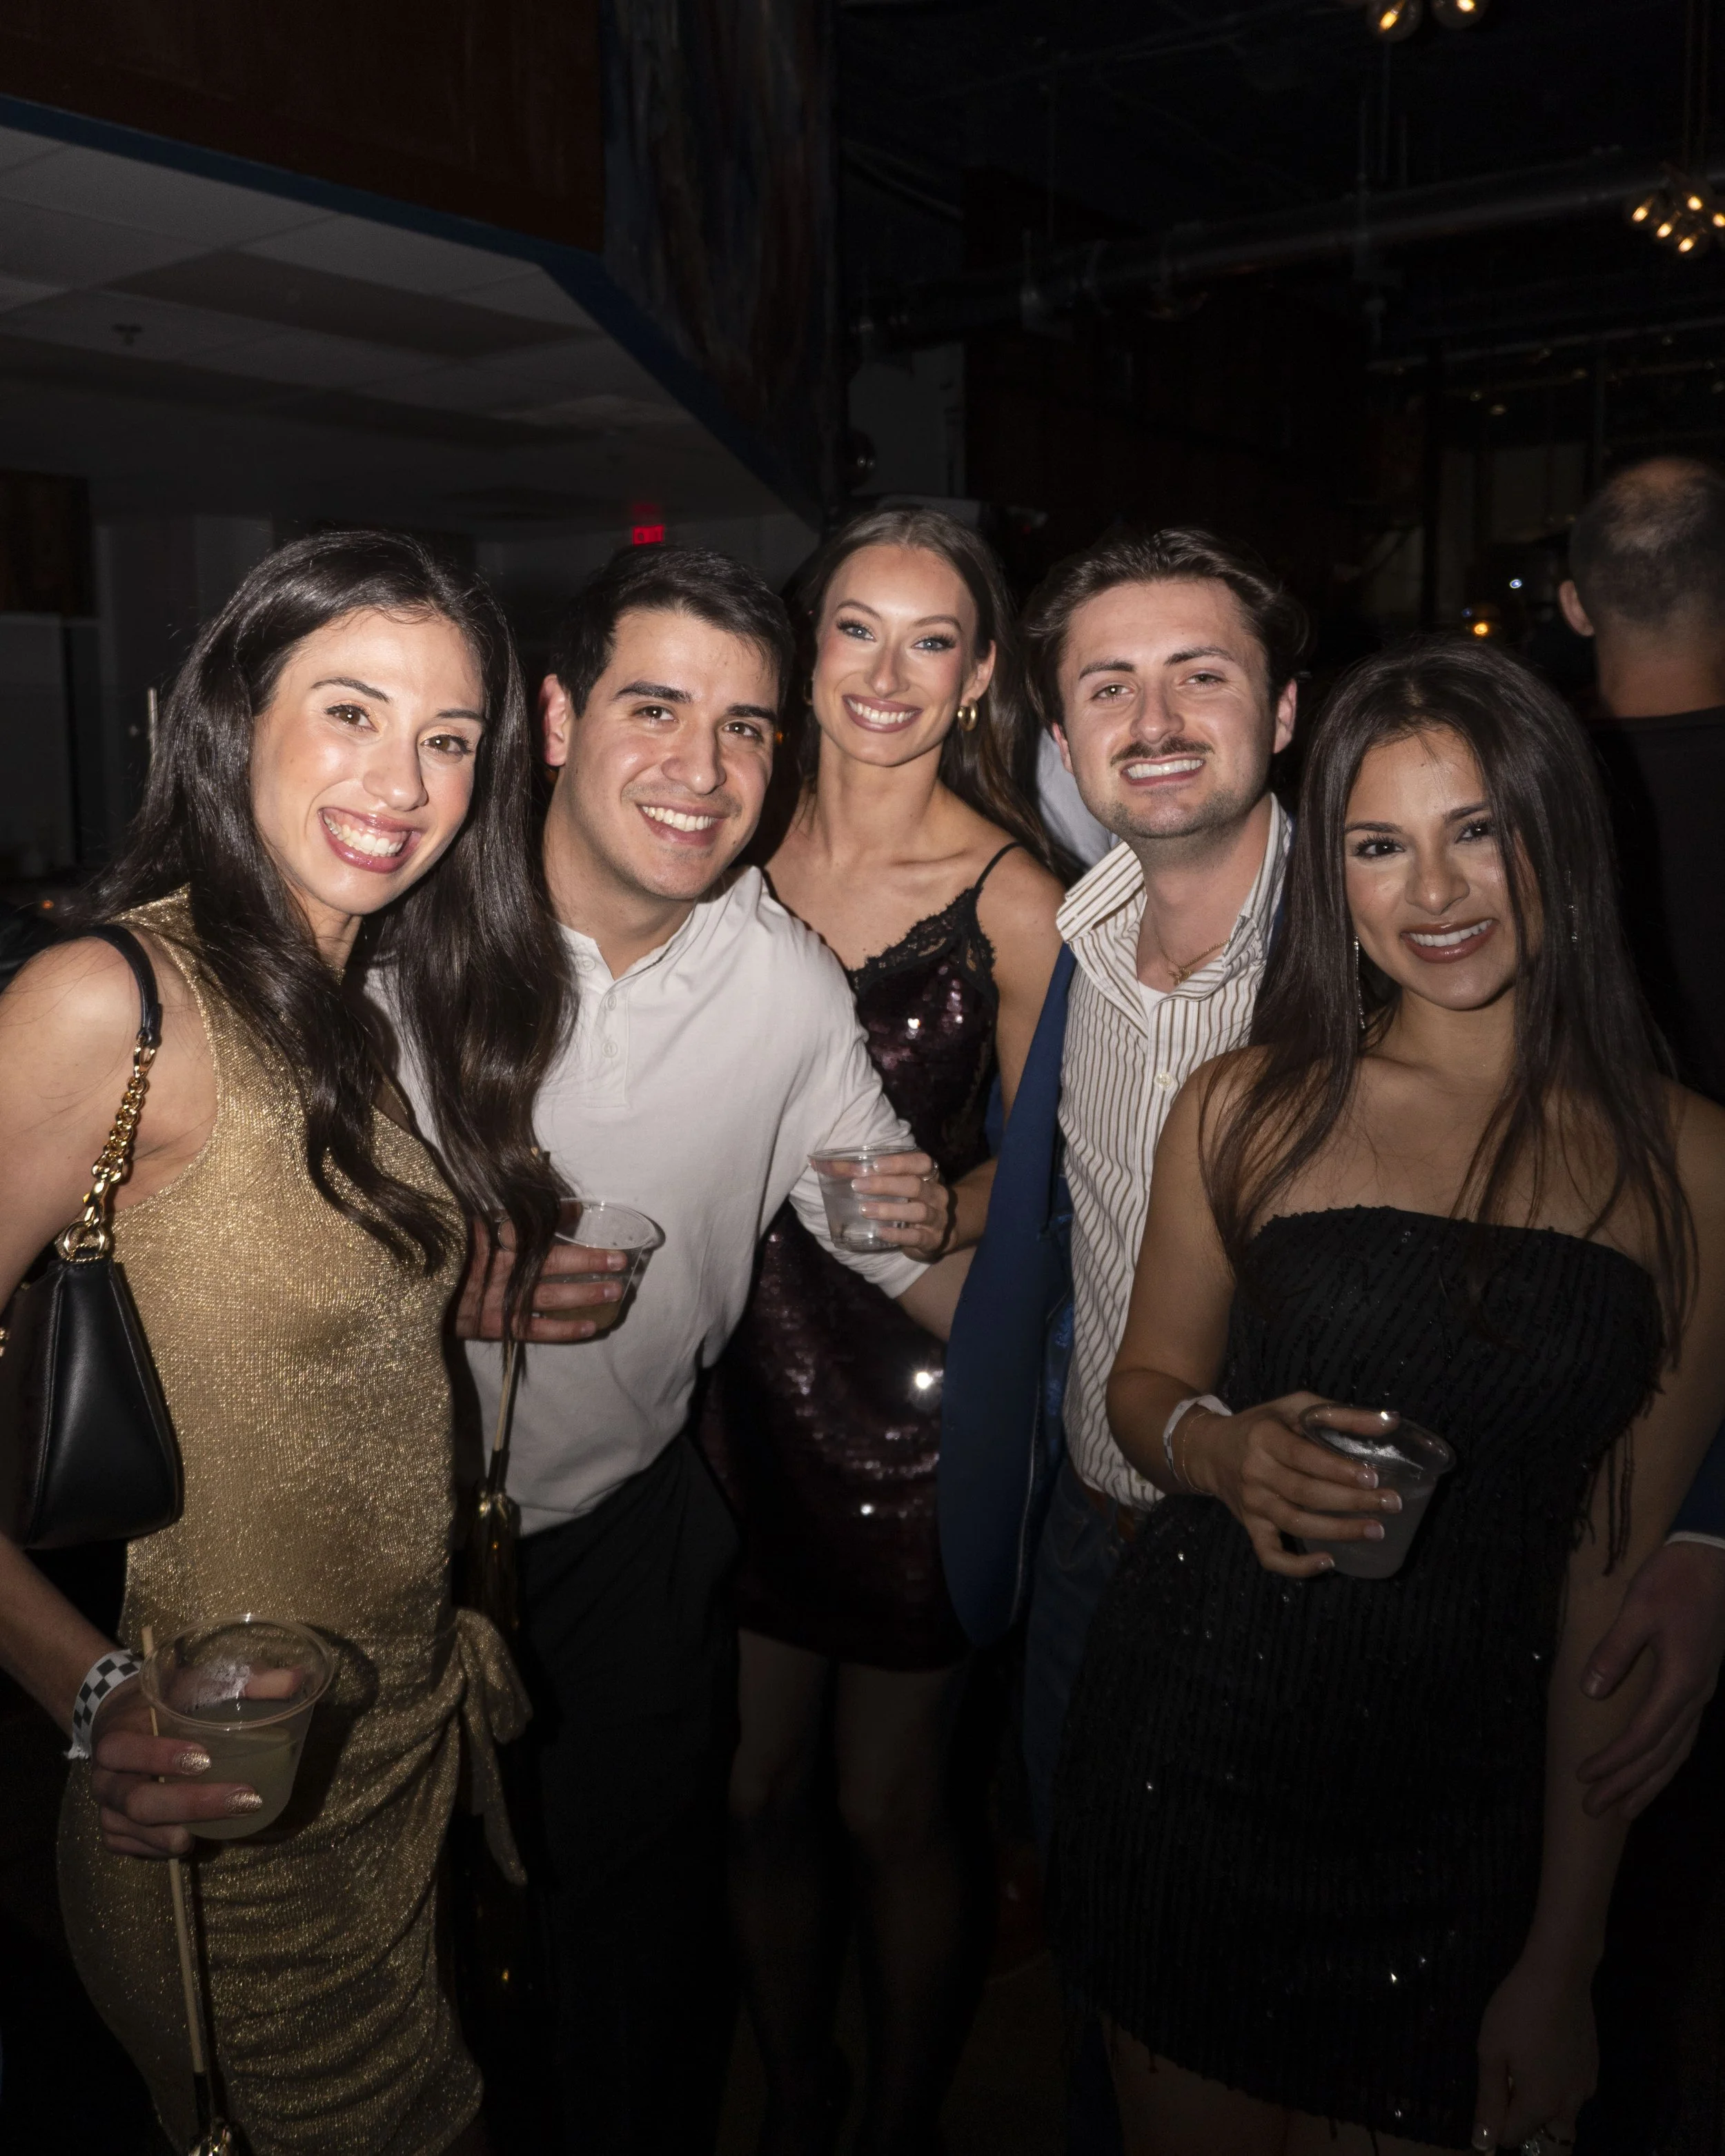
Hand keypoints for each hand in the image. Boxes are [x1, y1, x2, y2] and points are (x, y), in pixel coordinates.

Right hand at [87, 1681, 262, 1858]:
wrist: (121, 1719)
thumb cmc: (167, 1701)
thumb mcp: (197, 1683)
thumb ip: (246, 1681)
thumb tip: (298, 1679)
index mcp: (118, 1735)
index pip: (124, 1750)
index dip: (159, 1757)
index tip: (206, 1759)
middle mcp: (105, 1777)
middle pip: (138, 1801)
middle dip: (192, 1804)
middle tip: (243, 1799)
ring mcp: (106, 1807)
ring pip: (134, 1830)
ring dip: (177, 1833)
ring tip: (221, 1831)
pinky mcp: (113, 1829)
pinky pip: (129, 1847)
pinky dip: (158, 1848)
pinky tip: (191, 1840)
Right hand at [453, 1221, 625, 1342]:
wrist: (409, 1296)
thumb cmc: (441, 1255)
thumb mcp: (463, 1226)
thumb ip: (496, 1214)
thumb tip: (541, 1204)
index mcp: (488, 1237)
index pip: (530, 1223)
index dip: (558, 1216)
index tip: (580, 1209)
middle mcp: (500, 1269)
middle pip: (553, 1262)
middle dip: (588, 1261)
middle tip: (620, 1260)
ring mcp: (501, 1300)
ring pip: (553, 1296)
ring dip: (587, 1293)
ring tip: (616, 1291)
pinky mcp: (499, 1326)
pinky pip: (538, 1330)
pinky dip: (565, 1329)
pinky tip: (592, 1326)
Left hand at [842, 1152, 955, 1260]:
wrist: (938, 1235)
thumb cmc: (911, 1202)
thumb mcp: (898, 1186)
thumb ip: (867, 1175)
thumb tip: (819, 1164)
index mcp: (928, 1176)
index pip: (921, 1162)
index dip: (900, 1162)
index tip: (876, 1164)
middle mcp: (936, 1195)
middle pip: (914, 1185)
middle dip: (885, 1185)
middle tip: (858, 1186)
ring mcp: (937, 1218)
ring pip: (917, 1211)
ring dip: (889, 1210)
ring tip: (864, 1209)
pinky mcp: (932, 1240)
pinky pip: (915, 1237)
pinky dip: (897, 1234)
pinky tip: (880, 1232)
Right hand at [1178, 1394, 1405, 1579]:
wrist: (1210, 1451)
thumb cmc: (1261, 1426)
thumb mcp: (1294, 1407)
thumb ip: (1339, 1414)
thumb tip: (1389, 1422)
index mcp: (1265, 1438)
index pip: (1304, 1457)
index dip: (1339, 1470)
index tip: (1373, 1478)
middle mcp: (1256, 1473)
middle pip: (1306, 1494)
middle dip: (1352, 1502)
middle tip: (1390, 1504)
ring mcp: (1252, 1504)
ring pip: (1296, 1524)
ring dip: (1338, 1531)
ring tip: (1376, 1530)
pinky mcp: (1250, 1527)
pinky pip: (1270, 1554)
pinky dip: (1297, 1567)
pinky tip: (1329, 1562)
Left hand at [1472, 1951, 1594, 2150]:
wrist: (1560, 1975)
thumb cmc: (1517, 2010)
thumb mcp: (1492, 2051)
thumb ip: (1489, 2100)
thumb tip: (1483, 2143)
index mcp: (1540, 2105)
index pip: (1512, 2137)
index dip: (1493, 2124)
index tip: (1487, 2095)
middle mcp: (1569, 2105)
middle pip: (1547, 2141)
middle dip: (1525, 2131)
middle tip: (1507, 2095)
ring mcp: (1585, 2088)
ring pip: (1563, 2121)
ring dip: (1543, 2114)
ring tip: (1523, 2074)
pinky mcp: (1593, 2070)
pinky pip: (1574, 2098)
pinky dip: (1558, 2094)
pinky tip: (1544, 2060)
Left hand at [1578, 1537, 1724, 1816]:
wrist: (1714, 1560)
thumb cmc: (1674, 1580)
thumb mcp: (1638, 1609)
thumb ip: (1615, 1651)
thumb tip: (1591, 1692)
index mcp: (1681, 1682)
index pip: (1642, 1737)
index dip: (1613, 1761)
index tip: (1582, 1776)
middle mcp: (1695, 1696)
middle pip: (1661, 1755)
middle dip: (1628, 1785)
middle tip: (1595, 1811)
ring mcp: (1702, 1692)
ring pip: (1677, 1751)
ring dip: (1650, 1782)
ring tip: (1625, 1810)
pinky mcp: (1700, 1682)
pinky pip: (1684, 1735)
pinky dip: (1667, 1759)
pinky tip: (1654, 1769)